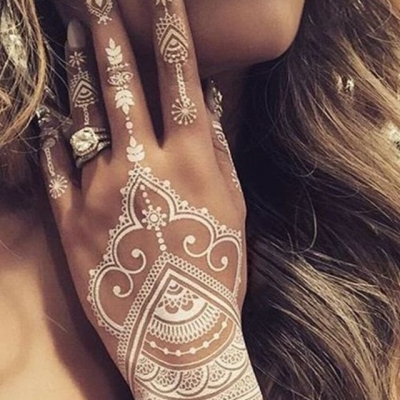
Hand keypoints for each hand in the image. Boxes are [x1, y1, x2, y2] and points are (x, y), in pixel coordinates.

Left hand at [39, 1, 260, 397]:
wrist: (177, 332)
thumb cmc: (215, 270)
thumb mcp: (232, 208)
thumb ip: (218, 151)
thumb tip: (209, 103)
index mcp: (189, 162)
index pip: (180, 78)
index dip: (171, 30)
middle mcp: (142, 166)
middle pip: (122, 85)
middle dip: (109, 35)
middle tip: (94, 0)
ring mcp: (100, 193)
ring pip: (83, 119)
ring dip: (79, 74)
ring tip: (73, 41)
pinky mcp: (71, 223)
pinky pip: (55, 169)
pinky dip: (51, 139)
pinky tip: (50, 119)